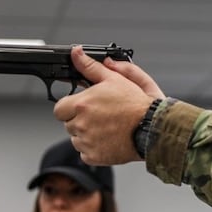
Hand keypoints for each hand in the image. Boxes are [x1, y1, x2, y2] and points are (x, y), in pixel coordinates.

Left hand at [53, 46, 164, 164]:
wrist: (152, 128)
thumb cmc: (136, 104)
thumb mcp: (114, 79)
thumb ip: (90, 67)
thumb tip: (77, 53)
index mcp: (81, 105)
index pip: (59, 109)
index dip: (70, 107)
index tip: (83, 107)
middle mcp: (80, 125)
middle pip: (68, 124)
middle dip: (80, 120)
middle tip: (100, 116)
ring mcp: (86, 143)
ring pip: (77, 139)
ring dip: (87, 135)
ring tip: (107, 128)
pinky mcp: (94, 157)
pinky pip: (86, 154)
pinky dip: (94, 149)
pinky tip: (108, 139)